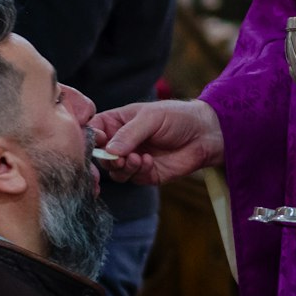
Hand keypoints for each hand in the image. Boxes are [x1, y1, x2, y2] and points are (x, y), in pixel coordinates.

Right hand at [95, 100, 224, 185]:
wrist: (205, 134)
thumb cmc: (177, 117)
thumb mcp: (151, 117)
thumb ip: (130, 133)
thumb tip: (109, 150)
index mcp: (117, 122)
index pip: (93, 130)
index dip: (90, 138)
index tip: (98, 142)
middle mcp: (121, 142)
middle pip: (100, 155)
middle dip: (107, 159)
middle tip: (119, 158)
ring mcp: (132, 159)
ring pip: (114, 171)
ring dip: (123, 167)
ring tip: (137, 158)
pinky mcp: (145, 174)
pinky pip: (132, 179)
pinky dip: (138, 172)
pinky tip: (149, 162)